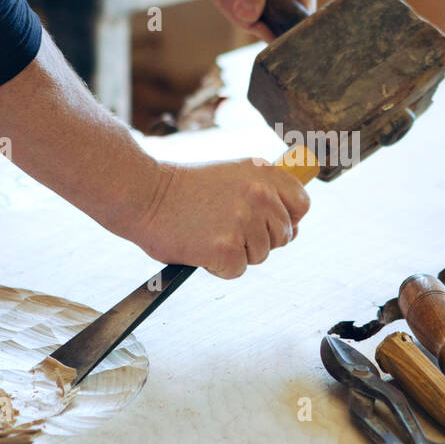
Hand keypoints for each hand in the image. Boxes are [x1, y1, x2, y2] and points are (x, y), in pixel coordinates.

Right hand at [129, 158, 310, 278]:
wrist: (143, 195)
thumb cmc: (181, 189)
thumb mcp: (230, 174)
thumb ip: (262, 194)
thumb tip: (291, 228)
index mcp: (262, 173)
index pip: (301, 204)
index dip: (288, 219)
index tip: (271, 224)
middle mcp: (259, 195)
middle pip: (284, 235)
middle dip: (259, 240)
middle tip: (225, 228)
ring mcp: (244, 222)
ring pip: (261, 256)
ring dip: (236, 253)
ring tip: (208, 233)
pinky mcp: (226, 249)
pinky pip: (236, 271)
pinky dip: (217, 267)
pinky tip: (199, 247)